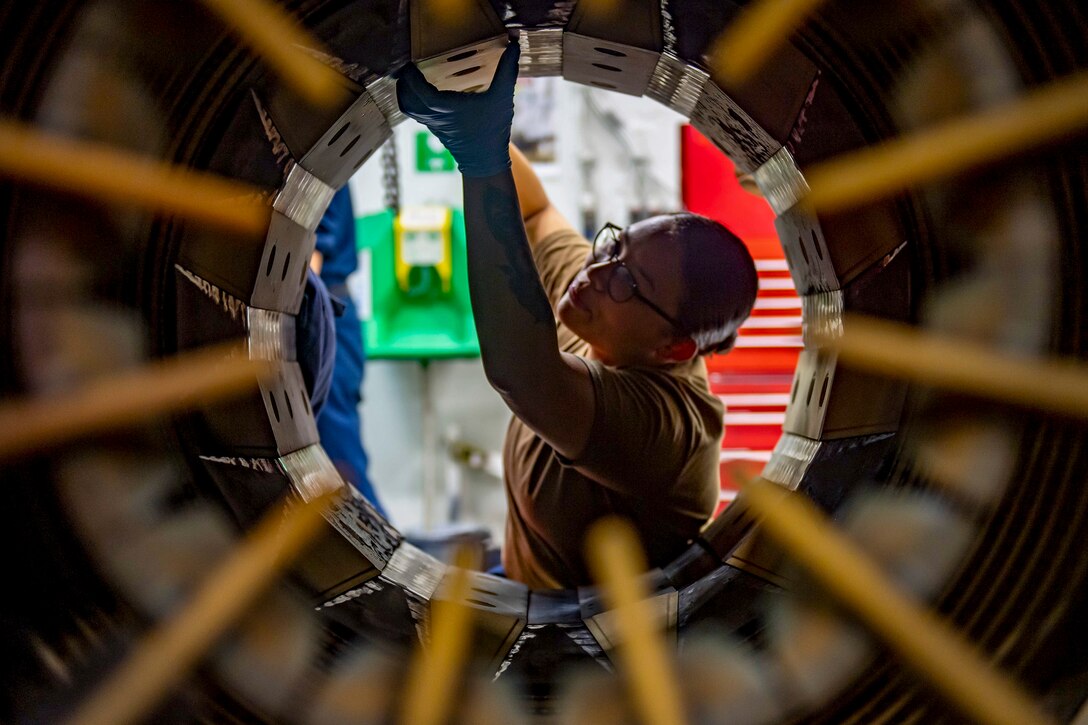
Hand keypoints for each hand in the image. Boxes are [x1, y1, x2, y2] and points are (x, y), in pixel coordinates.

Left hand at [396, 40, 520, 177]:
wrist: (486, 160)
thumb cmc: (493, 130)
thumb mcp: (502, 98)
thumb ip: (507, 71)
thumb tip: (513, 46)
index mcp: (446, 107)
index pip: (420, 90)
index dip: (411, 77)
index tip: (410, 63)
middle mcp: (435, 116)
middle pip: (408, 98)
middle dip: (404, 81)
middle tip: (406, 66)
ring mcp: (433, 124)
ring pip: (408, 107)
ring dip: (405, 92)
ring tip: (408, 77)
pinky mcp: (435, 129)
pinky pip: (415, 113)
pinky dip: (411, 101)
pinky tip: (419, 92)